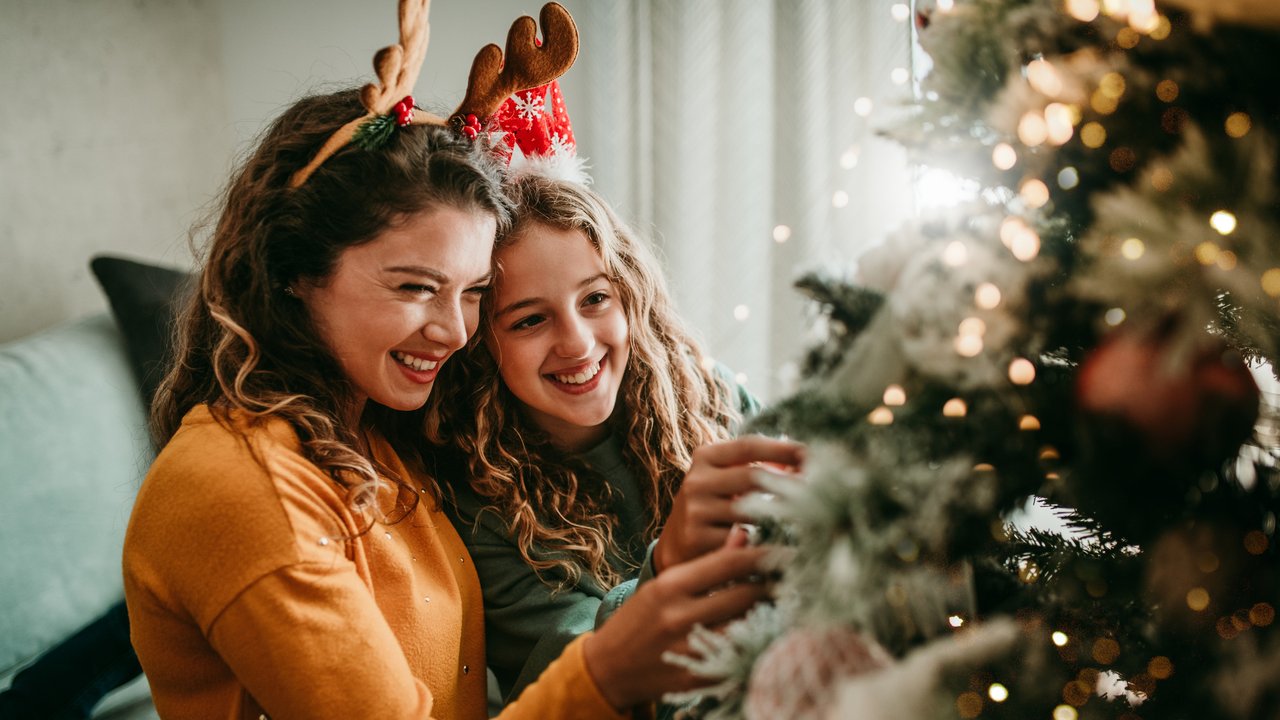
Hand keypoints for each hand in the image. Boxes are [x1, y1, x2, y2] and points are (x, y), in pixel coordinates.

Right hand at [583, 543, 771, 709]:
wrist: (608, 667)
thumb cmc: (642, 618)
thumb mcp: (666, 585)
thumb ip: (706, 563)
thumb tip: (744, 534)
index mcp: (670, 586)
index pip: (730, 563)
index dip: (765, 554)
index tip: (789, 549)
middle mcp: (679, 616)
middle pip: (746, 594)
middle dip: (775, 584)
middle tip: (795, 576)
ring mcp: (688, 650)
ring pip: (748, 624)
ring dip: (770, 612)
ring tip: (785, 601)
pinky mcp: (697, 678)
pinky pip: (739, 655)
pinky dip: (756, 641)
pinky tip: (767, 631)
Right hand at [653, 436, 802, 573]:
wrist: (676, 545)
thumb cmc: (714, 505)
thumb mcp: (726, 479)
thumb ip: (758, 466)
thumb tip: (804, 459)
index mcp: (705, 457)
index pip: (749, 445)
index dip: (783, 449)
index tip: (813, 453)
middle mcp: (696, 481)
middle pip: (753, 476)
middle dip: (789, 483)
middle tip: (821, 490)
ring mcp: (695, 511)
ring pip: (752, 511)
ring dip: (783, 515)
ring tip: (811, 518)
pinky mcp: (698, 540)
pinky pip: (743, 540)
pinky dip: (767, 542)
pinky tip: (784, 544)